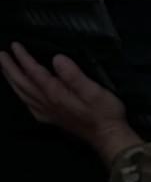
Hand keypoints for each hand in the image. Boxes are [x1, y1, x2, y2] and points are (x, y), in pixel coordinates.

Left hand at [0, 42, 141, 164]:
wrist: (108, 136)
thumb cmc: (104, 113)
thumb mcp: (93, 91)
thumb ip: (74, 75)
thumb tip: (57, 59)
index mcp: (56, 94)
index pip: (34, 73)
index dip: (23, 58)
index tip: (15, 46)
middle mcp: (47, 104)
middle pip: (22, 84)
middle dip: (10, 68)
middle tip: (1, 55)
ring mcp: (48, 112)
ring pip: (23, 94)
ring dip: (12, 80)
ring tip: (6, 70)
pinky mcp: (53, 118)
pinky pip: (30, 105)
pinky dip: (22, 96)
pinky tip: (22, 94)